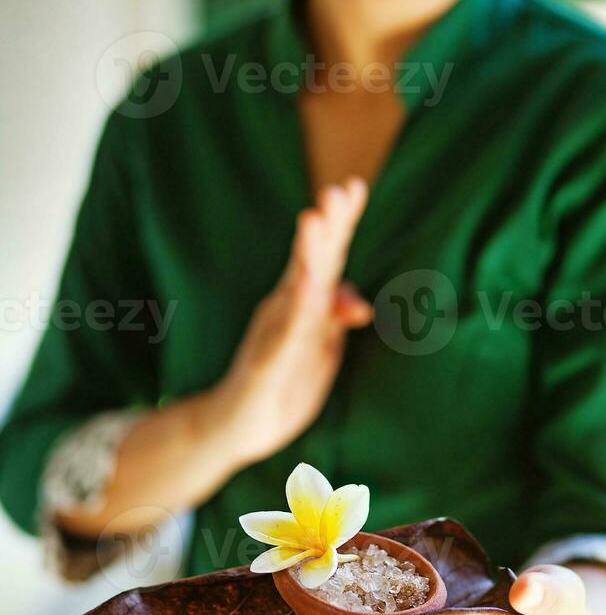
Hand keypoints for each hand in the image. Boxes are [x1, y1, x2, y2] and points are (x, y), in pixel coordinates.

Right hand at [218, 177, 370, 468]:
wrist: (236, 428)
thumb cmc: (282, 382)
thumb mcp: (318, 350)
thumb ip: (335, 318)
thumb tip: (360, 302)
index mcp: (304, 304)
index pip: (326, 257)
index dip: (340, 223)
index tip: (354, 186)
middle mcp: (286, 310)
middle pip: (311, 263)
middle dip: (327, 227)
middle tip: (338, 190)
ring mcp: (273, 335)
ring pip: (295, 291)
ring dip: (306, 256)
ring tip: (315, 220)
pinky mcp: (265, 367)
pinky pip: (283, 336)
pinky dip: (296, 310)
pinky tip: (306, 286)